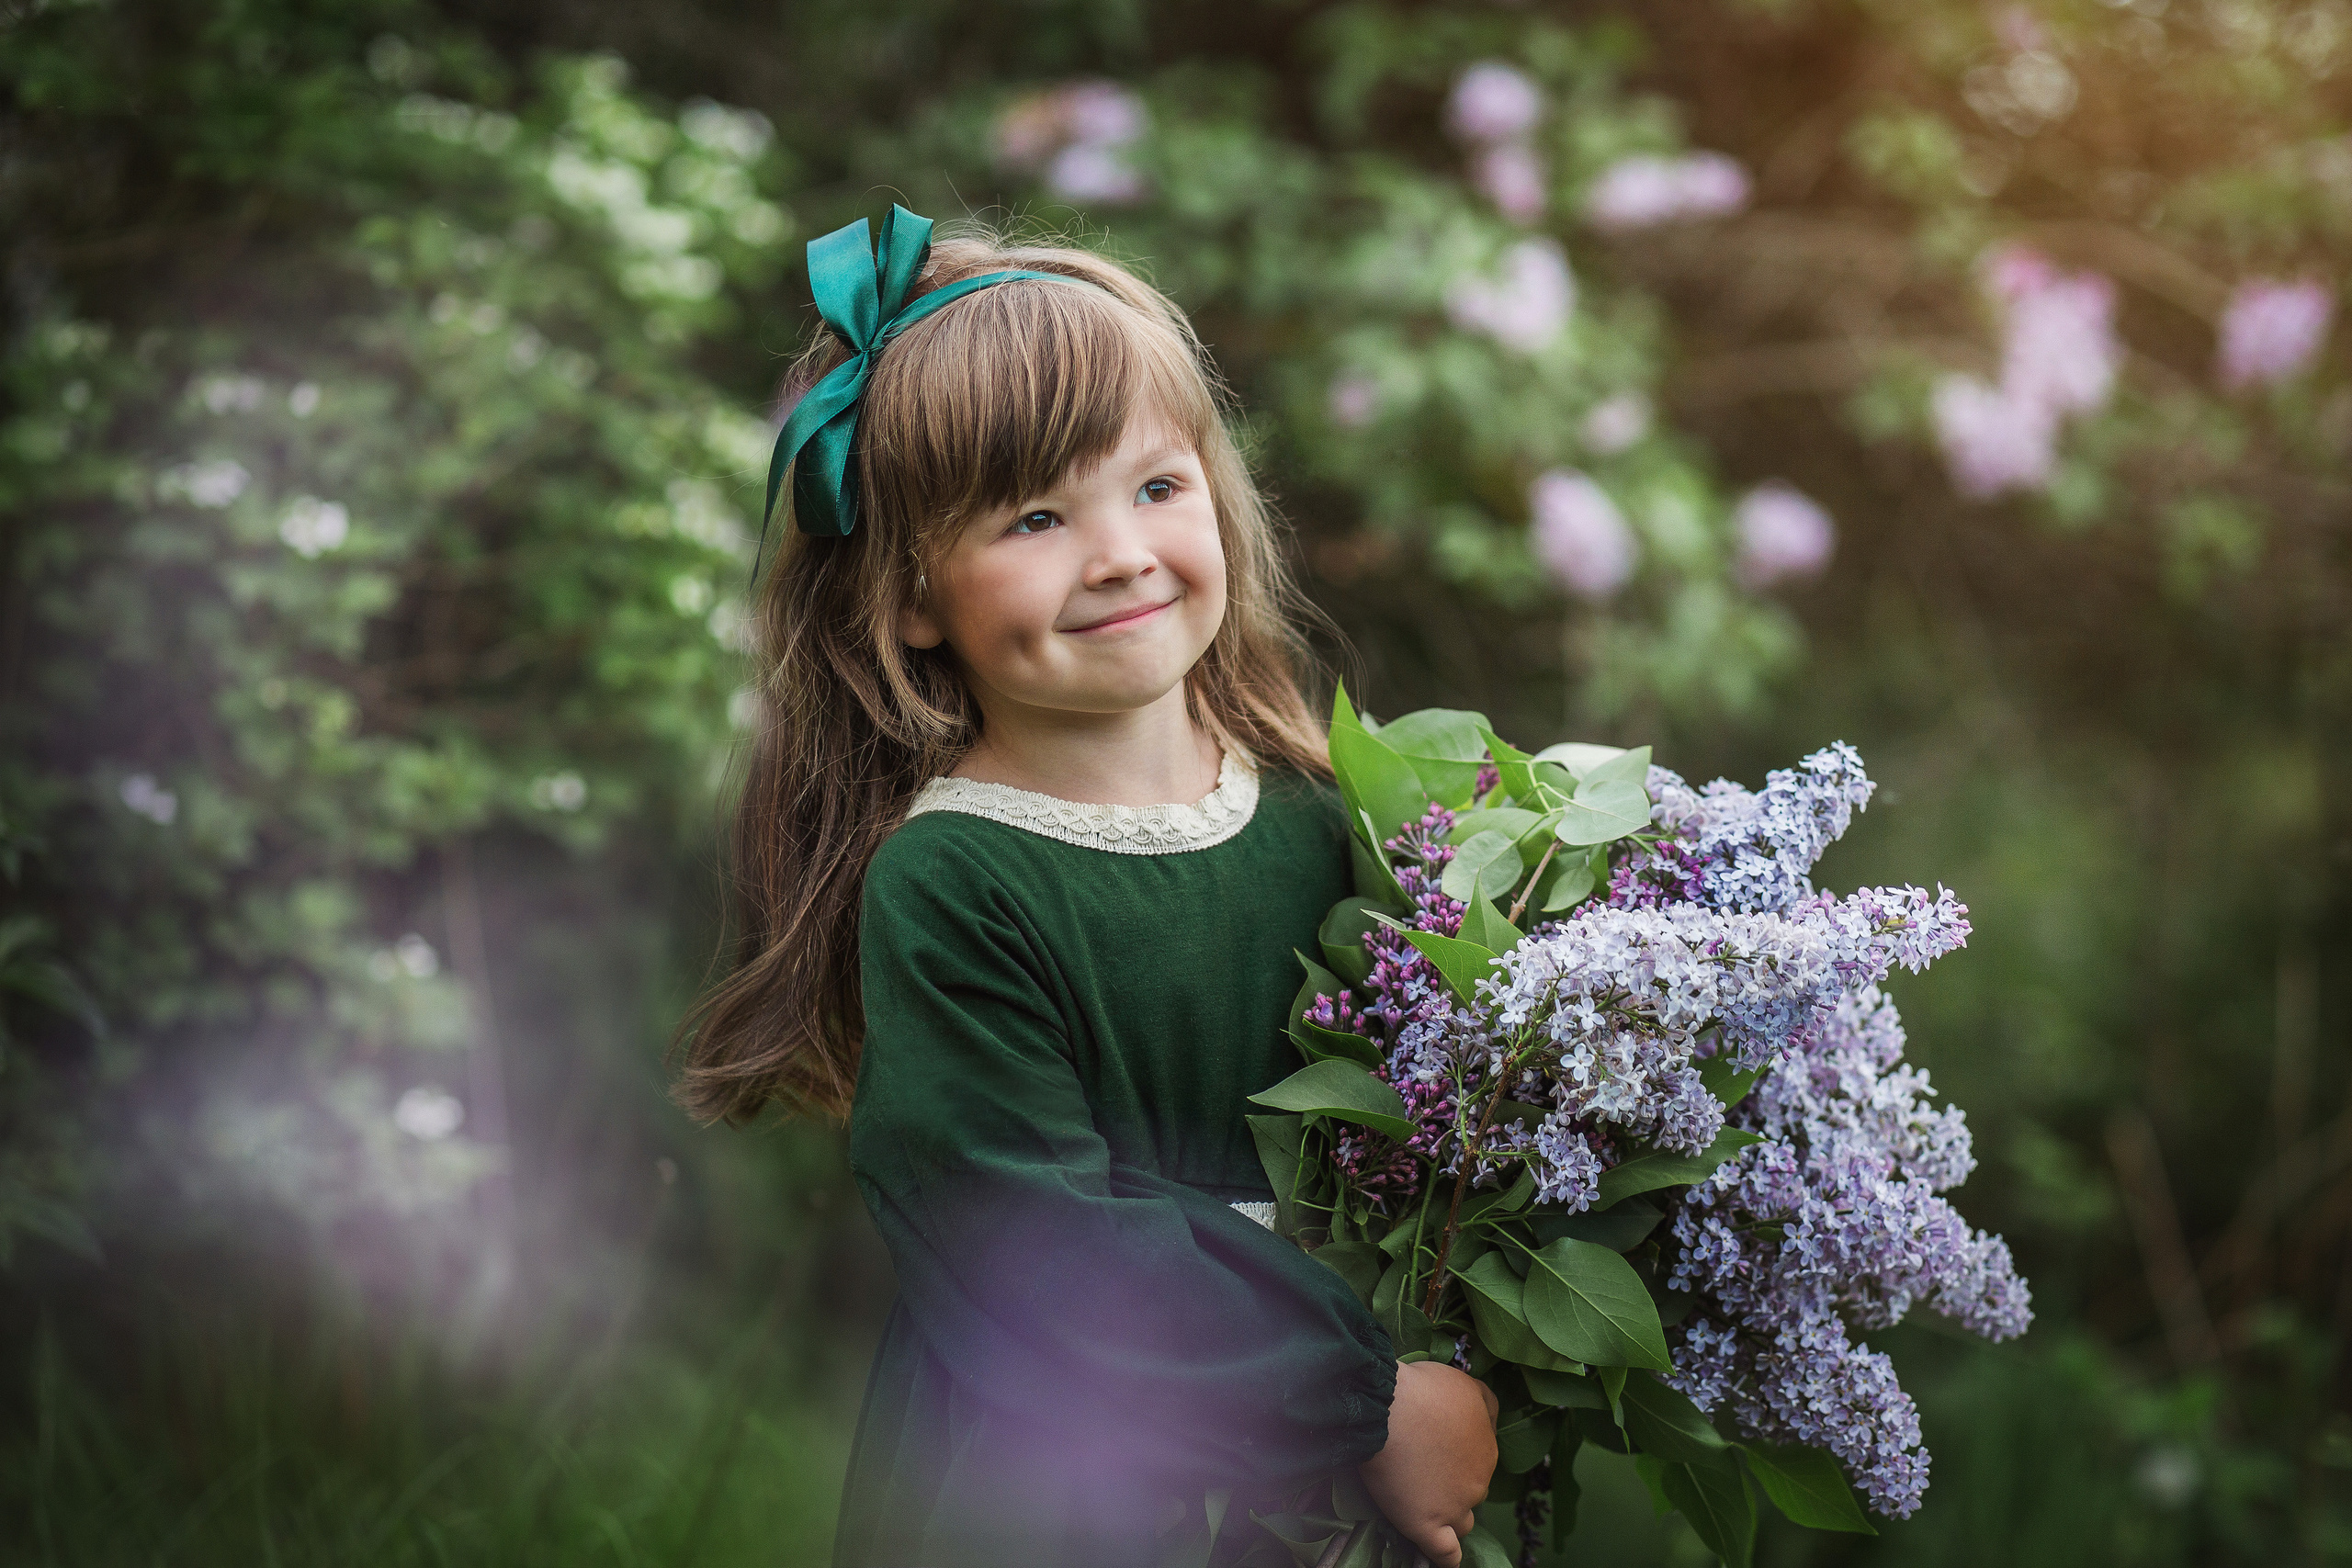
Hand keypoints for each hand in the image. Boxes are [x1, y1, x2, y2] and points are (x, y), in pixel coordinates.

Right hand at [1356, 1360, 1498, 1567]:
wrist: (1389, 1409)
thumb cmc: (1423, 1390)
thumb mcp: (1464, 1383)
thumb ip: (1484, 1403)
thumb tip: (1491, 1420)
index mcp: (1487, 1448)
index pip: (1477, 1458)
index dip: (1456, 1453)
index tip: (1433, 1444)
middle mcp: (1479, 1481)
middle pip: (1470, 1489)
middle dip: (1453, 1481)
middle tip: (1422, 1465)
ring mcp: (1455, 1507)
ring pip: (1462, 1520)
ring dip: (1450, 1514)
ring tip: (1425, 1503)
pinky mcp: (1428, 1526)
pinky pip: (1446, 1554)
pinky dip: (1447, 1558)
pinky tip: (1444, 1559)